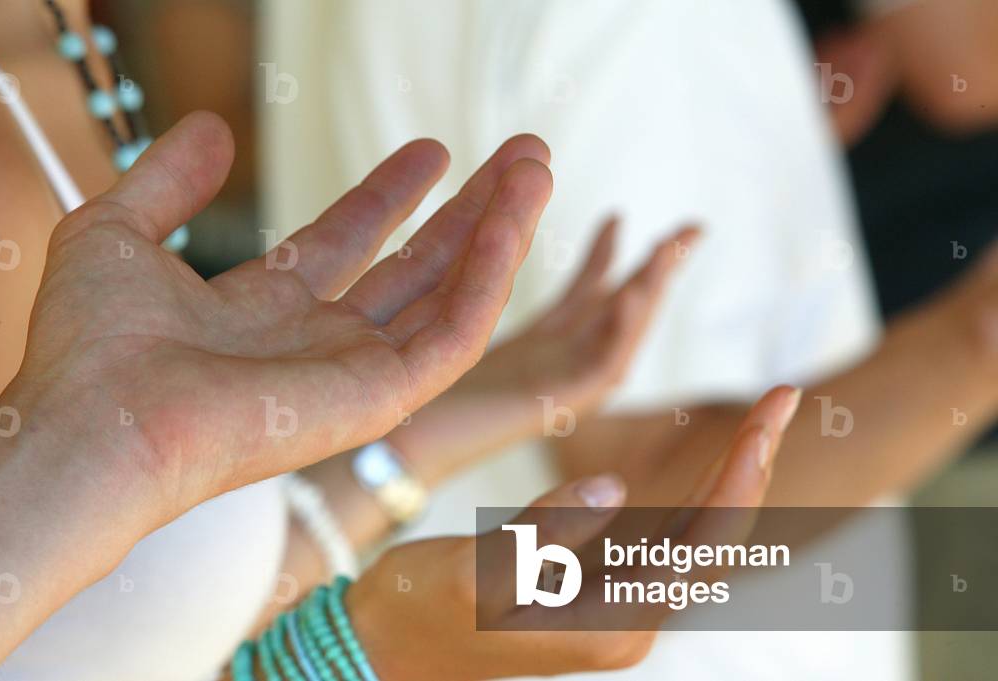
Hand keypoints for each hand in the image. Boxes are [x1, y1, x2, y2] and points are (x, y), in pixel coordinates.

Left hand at [0, 111, 553, 535]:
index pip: (349, 244)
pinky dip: (492, 275)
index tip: (434, 151)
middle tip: (519, 158)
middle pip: (416, 270)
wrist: (96, 424)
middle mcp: (319, 345)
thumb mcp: (118, 229)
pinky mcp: (382, 400)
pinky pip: (456, 334)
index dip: (392, 195)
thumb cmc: (92, 347)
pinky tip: (514, 218)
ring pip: (451, 298)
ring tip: (536, 169)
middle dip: (469, 211)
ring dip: (500, 233)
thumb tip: (212, 128)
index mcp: (264, 311)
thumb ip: (170, 179)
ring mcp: (356, 375)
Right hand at [346, 386, 797, 680]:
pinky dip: (693, 491)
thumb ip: (547, 532)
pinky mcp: (596, 586)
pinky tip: (708, 459)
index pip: (704, 541)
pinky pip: (664, 537)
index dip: (743, 473)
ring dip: (730, 476)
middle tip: (783, 397)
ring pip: (696, 535)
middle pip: (715, 535)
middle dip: (753, 464)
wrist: (384, 651)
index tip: (770, 413)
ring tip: (761, 416)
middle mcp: (627, 618)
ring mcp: (615, 603)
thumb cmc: (417, 614)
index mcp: (609, 621)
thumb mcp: (475, 572)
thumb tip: (614, 488)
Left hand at [388, 218, 698, 484]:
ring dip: (645, 291)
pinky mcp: (540, 413)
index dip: (600, 260)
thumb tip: (440, 229)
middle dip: (650, 271)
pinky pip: (592, 372)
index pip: (573, 301)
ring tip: (673, 246)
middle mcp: (536, 368)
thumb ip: (447, 280)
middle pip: (607, 314)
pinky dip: (616, 334)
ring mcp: (542, 390)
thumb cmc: (391, 383)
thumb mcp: (426, 314)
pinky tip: (627, 296)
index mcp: (518, 350)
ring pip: (611, 336)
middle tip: (692, 228)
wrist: (373, 445)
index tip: (617, 218)